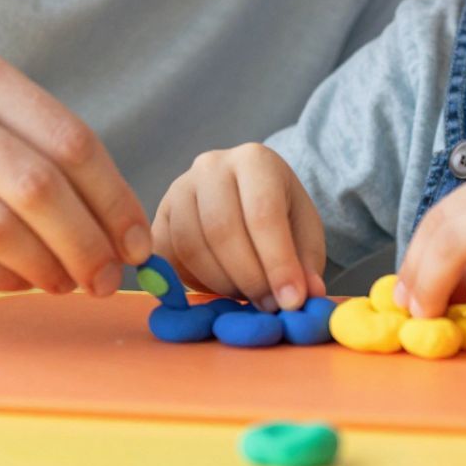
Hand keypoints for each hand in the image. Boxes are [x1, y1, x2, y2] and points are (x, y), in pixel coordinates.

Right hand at [0, 41, 151, 293]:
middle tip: (108, 278)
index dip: (114, 198)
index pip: (70, 139)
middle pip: (41, 187)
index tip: (136, 240)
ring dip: (45, 268)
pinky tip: (13, 282)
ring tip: (63, 285)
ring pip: (0, 226)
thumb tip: (104, 211)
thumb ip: (18, 137)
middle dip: (88, 244)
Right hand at [152, 143, 325, 311]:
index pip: (262, 213)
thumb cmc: (280, 215)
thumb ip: (305, 264)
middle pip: (222, 230)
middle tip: (269, 306)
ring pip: (190, 247)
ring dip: (221, 284)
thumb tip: (307, 295)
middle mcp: (211, 166)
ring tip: (247, 296)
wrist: (244, 198)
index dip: (277, 263)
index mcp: (255, 160)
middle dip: (249, 278)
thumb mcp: (305, 234)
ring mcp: (179, 189)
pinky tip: (219, 288)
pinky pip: (168, 258)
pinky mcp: (158, 217)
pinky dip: (193, 283)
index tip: (291, 301)